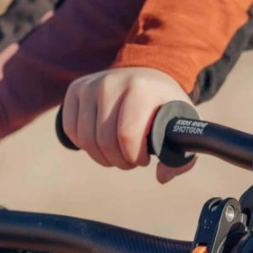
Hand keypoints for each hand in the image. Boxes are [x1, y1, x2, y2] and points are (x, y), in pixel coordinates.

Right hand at [61, 67, 196, 183]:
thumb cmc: (165, 106)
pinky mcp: (76, 89)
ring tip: (118, 154)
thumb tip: (162, 177)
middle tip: (130, 160)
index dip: (134, 156)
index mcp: (141, 90)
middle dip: (119, 160)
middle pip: (104, 140)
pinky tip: (101, 143)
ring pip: (86, 138)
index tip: (144, 159)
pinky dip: (85, 145)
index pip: (127, 134)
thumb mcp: (181, 126)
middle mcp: (112, 83)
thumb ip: (182, 157)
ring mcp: (91, 85)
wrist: (147, 75)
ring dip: (102, 157)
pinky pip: (71, 129)